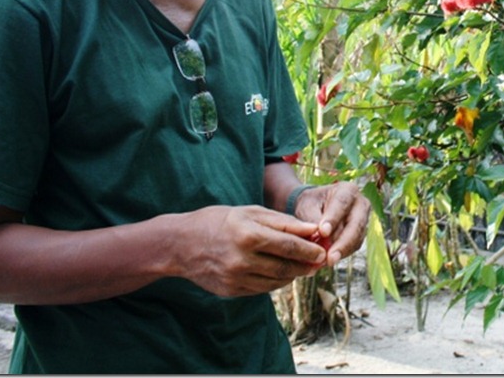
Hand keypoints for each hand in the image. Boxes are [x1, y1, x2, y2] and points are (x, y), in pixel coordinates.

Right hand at [178, 205, 326, 296]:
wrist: (180, 244)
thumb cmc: (219, 221)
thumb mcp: (250, 212)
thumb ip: (283, 222)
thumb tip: (312, 229)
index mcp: (248, 235)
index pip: (289, 246)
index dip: (310, 250)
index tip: (323, 251)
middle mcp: (242, 259)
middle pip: (286, 267)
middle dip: (306, 265)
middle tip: (318, 262)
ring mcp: (235, 278)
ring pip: (276, 281)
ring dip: (293, 275)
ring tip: (303, 267)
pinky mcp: (231, 291)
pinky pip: (262, 289)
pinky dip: (276, 282)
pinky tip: (282, 274)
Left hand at [292, 182, 369, 265]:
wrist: (316, 207)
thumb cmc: (311, 204)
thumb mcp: (307, 206)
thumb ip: (312, 219)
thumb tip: (320, 236)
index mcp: (348, 190)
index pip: (341, 204)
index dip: (333, 219)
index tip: (323, 232)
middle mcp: (361, 203)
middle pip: (355, 224)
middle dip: (343, 242)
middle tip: (330, 257)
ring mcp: (364, 219)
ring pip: (357, 238)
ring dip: (342, 251)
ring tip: (327, 262)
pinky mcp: (361, 234)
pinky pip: (354, 246)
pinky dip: (342, 253)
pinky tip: (329, 260)